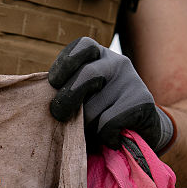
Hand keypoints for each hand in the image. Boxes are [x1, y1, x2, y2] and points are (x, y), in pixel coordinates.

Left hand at [48, 37, 173, 151]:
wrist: (142, 130)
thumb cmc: (102, 113)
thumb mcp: (83, 96)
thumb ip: (67, 92)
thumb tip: (44, 102)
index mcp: (98, 56)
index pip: (80, 48)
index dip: (63, 65)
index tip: (54, 84)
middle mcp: (117, 63)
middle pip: (85, 76)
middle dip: (66, 100)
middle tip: (58, 115)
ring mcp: (131, 80)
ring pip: (93, 110)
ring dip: (87, 128)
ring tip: (95, 132)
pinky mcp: (141, 101)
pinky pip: (107, 124)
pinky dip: (104, 137)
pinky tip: (111, 139)